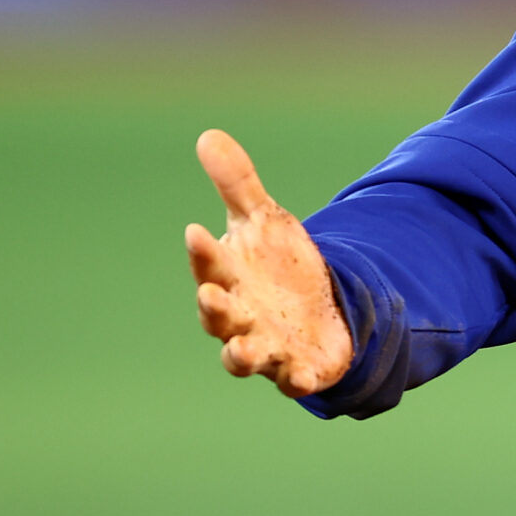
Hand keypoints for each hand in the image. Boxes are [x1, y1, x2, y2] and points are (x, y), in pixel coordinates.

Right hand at [184, 129, 352, 396]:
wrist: (319, 310)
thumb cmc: (277, 267)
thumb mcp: (265, 221)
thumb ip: (238, 185)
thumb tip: (208, 135)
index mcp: (228, 279)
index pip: (210, 264)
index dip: (203, 251)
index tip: (196, 230)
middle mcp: (240, 316)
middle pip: (218, 315)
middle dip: (213, 307)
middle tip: (210, 295)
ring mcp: (266, 345)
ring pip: (243, 356)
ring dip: (241, 353)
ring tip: (242, 348)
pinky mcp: (297, 368)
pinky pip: (294, 379)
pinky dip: (298, 380)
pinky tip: (306, 377)